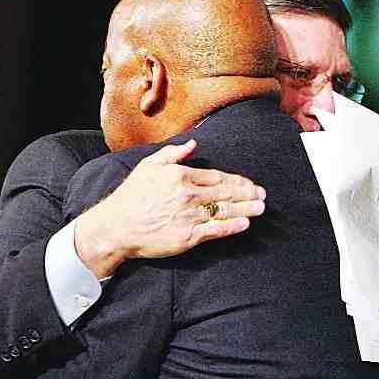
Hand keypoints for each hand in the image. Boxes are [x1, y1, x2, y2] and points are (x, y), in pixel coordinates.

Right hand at [75, 139, 266, 277]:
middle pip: (227, 193)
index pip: (218, 177)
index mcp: (180, 176)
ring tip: (261, 208)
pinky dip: (233, 226)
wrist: (115, 227)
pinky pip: (217, 230)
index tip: (249, 184)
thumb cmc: (131, 196)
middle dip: (248, 193)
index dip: (237, 181)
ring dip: (247, 209)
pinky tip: (245, 224)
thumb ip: (173, 153)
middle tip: (262, 194)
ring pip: (226, 211)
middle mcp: (188, 194)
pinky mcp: (188, 236)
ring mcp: (189, 216)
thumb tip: (193, 143)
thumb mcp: (149, 166)